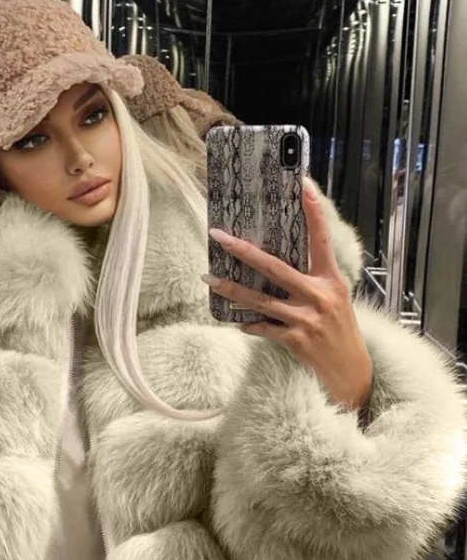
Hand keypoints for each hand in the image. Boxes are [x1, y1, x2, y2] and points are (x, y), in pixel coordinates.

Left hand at [204, 177, 372, 411]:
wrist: (351, 374)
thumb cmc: (340, 332)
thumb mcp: (335, 299)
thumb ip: (312, 279)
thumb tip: (277, 262)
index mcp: (331, 280)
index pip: (320, 239)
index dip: (312, 212)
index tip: (301, 185)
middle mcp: (320, 295)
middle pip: (274, 267)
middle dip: (243, 250)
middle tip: (219, 236)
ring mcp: (307, 319)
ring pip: (260, 299)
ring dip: (231, 289)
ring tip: (209, 278)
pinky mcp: (295, 340)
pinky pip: (263, 328)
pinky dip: (248, 324)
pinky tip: (236, 321)